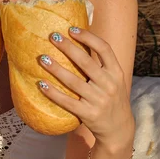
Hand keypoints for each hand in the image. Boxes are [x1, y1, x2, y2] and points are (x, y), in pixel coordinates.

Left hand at [38, 27, 134, 149]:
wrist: (118, 129)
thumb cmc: (111, 98)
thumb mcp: (114, 80)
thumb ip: (101, 64)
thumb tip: (80, 39)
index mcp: (117, 73)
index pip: (104, 49)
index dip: (88, 37)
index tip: (72, 29)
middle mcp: (109, 85)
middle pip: (86, 62)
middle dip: (68, 47)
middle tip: (53, 37)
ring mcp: (99, 100)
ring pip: (73, 81)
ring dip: (56, 68)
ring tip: (42, 58)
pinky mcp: (88, 114)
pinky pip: (67, 102)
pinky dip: (53, 92)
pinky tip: (41, 84)